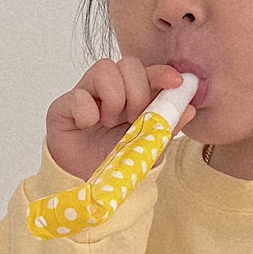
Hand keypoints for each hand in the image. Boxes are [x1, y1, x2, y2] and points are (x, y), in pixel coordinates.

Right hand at [45, 60, 195, 181]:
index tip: (176, 82)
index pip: (147, 72)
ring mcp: (85, 95)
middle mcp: (108, 91)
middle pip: (127, 64)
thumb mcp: (148, 148)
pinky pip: (77, 95)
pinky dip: (87, 113)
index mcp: (131, 96)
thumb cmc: (115, 166)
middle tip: (133, 119)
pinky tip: (88, 127)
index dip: (162, 72)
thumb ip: (166, 127)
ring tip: (110, 123)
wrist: (89, 189)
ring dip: (114, 98)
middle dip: (137, 91)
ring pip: (104, 69)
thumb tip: (190, 108)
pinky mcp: (62, 107)